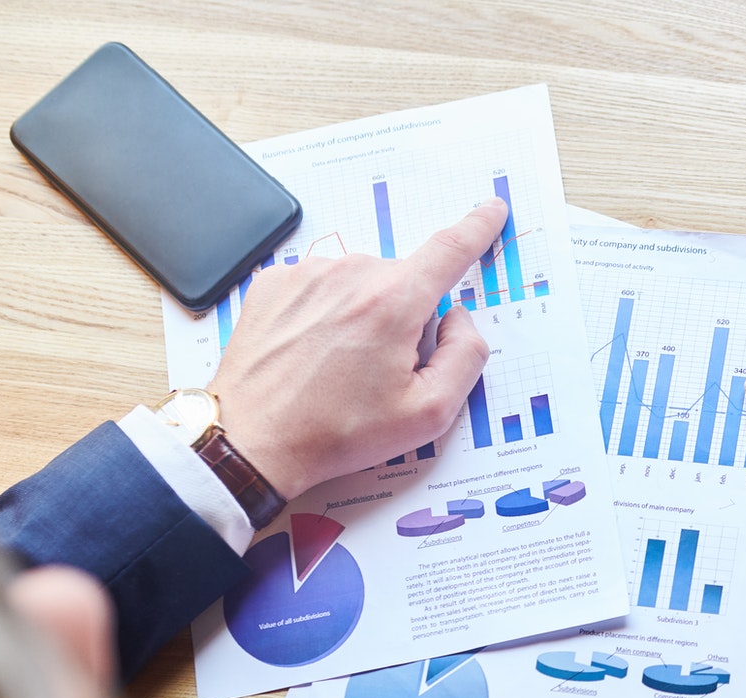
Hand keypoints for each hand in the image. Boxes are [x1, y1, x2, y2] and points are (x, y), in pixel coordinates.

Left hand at [205, 198, 509, 499]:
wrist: (255, 440)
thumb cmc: (336, 432)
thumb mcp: (428, 413)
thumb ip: (466, 357)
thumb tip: (460, 320)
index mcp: (393, 303)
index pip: (450, 249)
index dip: (477, 227)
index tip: (491, 210)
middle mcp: (349, 274)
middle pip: (403, 282)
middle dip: (406, 319)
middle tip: (382, 373)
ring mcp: (307, 273)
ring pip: (362, 284)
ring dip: (364, 316)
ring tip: (339, 368)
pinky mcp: (275, 281)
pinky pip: (322, 286)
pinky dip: (326, 313)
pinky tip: (313, 353)